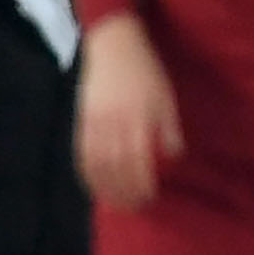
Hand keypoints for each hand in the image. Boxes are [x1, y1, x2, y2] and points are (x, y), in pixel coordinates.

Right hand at [75, 14, 182, 210]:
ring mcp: (93, 123)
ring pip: (95, 164)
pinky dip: (85, 172)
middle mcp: (113, 125)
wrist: (112, 45)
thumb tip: (173, 157)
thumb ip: (169, 128)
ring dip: (104, 187)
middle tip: (134, 208)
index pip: (138, 161)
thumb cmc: (145, 71)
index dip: (141, 183)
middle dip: (124, 191)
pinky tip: (92, 185)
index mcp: (137, 120)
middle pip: (115, 167)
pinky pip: (80, 152)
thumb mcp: (166, 98)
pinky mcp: (80, 119)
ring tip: (115, 203)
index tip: (149, 198)